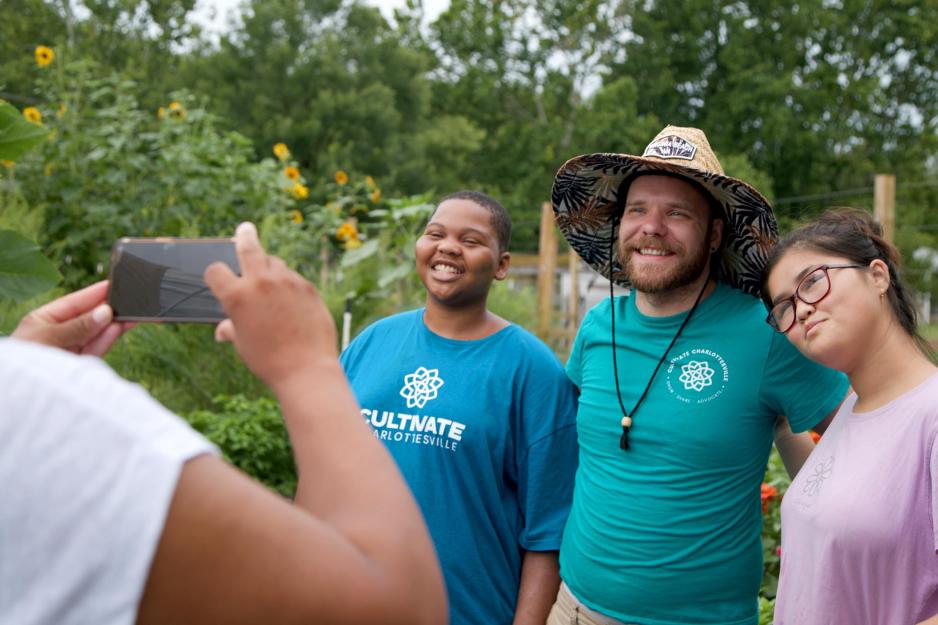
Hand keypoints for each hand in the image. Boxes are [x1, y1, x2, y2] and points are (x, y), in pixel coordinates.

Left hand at [12, 280, 132, 355]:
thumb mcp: (47, 337)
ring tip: (130, 314)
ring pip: (95, 334)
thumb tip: (105, 312)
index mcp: (44, 320)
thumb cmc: (24, 362)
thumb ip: (77, 326)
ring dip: (113, 324)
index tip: (114, 284)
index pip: (74, 303)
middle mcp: (59, 334)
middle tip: (128, 300)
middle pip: (88, 318)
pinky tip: (120, 327)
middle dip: (107, 309)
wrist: (18, 394)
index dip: (93, 293)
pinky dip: (108, 339)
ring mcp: (70, 350)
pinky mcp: (79, 365)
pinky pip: (96, 349)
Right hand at [205, 222, 338, 389]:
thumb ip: (231, 329)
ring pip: (275, 262)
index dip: (215, 275)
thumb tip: (221, 330)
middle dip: (244, 236)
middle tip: (244, 229)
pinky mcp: (308, 287)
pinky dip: (290, 284)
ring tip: (271, 284)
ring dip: (270, 268)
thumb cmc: (269, 361)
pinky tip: (292, 302)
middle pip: (248, 247)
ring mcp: (287, 282)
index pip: (215, 270)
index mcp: (236, 296)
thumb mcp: (243, 345)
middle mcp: (261, 282)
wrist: (307, 369)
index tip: (218, 276)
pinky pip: (294, 278)